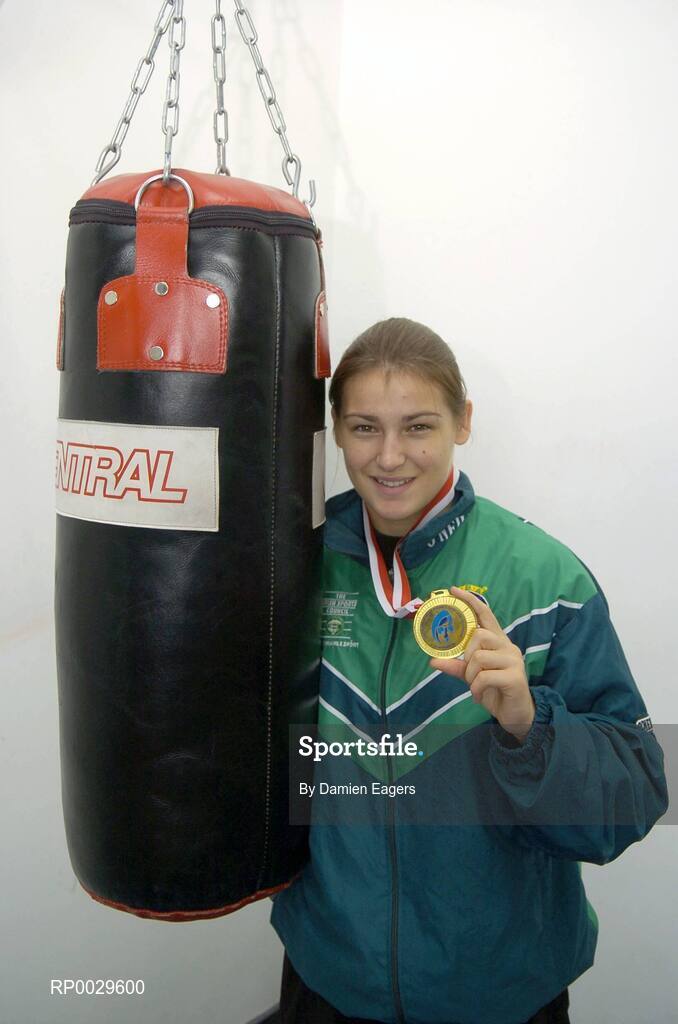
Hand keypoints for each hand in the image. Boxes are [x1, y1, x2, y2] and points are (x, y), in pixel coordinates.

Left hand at [428, 587, 535, 742]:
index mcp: (498, 642)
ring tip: (475, 686)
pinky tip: (478, 695)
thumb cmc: (495, 691)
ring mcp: (514, 661)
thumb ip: (457, 667)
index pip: (486, 614)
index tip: (454, 590)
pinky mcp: (515, 677)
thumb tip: (433, 661)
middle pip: (480, 636)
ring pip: (480, 656)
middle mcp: (508, 646)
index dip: (471, 601)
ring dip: (471, 674)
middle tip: (469, 671)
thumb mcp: (472, 677)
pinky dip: (476, 688)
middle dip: (467, 654)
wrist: (516, 715)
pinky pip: (485, 676)